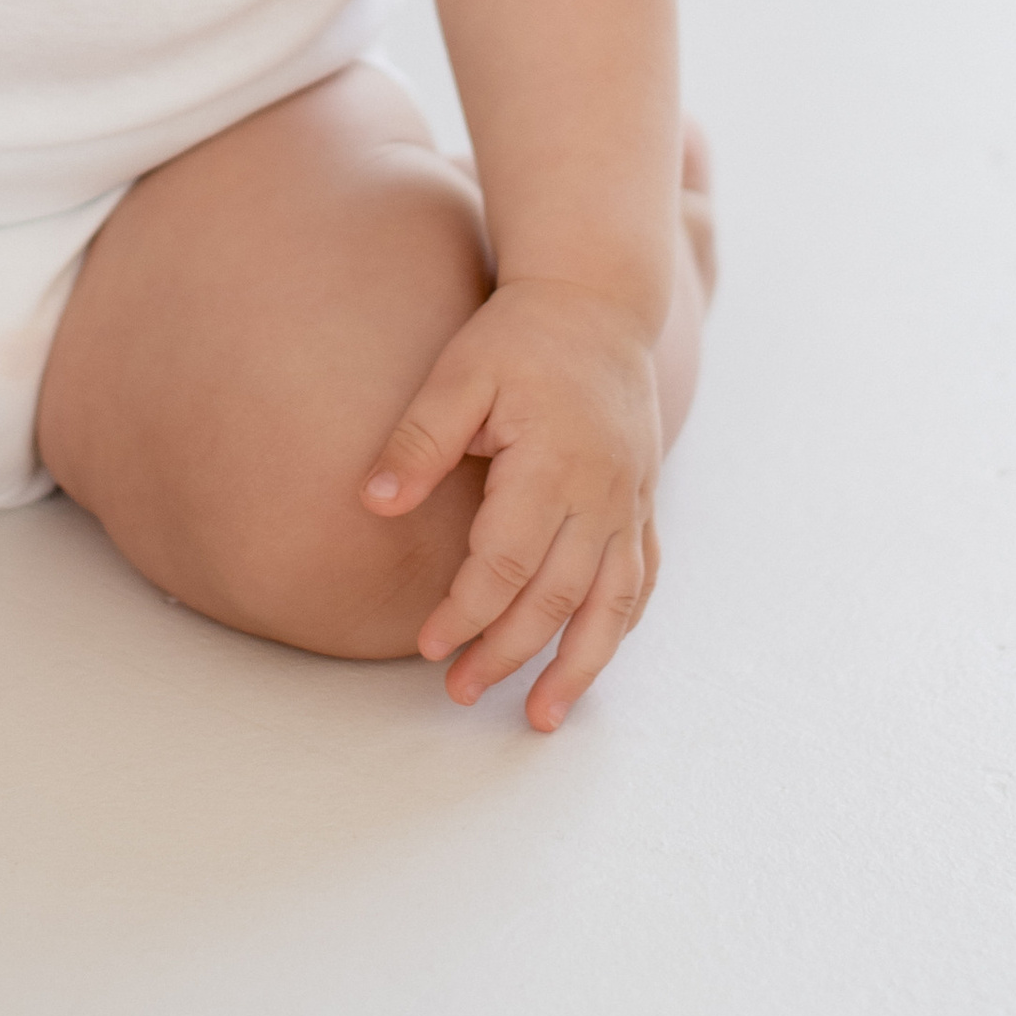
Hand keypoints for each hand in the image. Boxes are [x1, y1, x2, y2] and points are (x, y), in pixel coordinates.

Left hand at [362, 276, 664, 730]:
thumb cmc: (520, 334)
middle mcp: (601, 492)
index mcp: (553, 463)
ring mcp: (630, 500)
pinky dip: (619, 626)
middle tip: (459, 692)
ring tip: (542, 718)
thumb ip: (419, 439)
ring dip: (579, 666)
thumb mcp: (459, 370)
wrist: (597, 297)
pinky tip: (592, 657)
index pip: (507, 563)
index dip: (468, 612)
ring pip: (612, 605)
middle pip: (557, 597)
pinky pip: (641, 579)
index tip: (428, 646)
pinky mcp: (643, 500)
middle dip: (508, 653)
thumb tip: (372, 503)